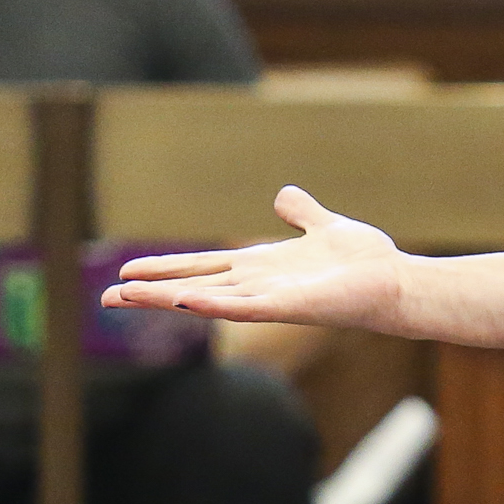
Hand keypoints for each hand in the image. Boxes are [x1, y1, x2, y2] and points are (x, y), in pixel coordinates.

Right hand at [104, 185, 412, 334]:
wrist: (396, 283)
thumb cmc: (364, 263)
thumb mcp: (323, 226)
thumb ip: (301, 212)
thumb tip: (283, 195)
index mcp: (260, 267)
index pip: (201, 268)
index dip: (164, 269)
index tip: (126, 273)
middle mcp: (258, 286)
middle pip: (192, 286)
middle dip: (150, 291)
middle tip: (106, 296)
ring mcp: (270, 299)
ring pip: (208, 298)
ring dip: (168, 298)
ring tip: (128, 297)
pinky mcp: (290, 306)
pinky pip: (245, 307)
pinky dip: (215, 304)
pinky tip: (185, 301)